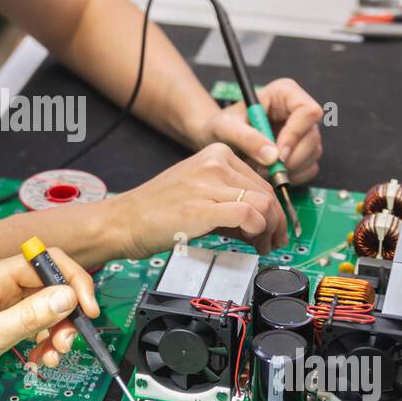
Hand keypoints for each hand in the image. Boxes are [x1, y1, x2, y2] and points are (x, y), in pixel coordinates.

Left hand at [0, 248, 98, 400]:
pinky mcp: (4, 319)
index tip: (87, 312)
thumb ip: (28, 317)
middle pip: (52, 285)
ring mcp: (2, 301)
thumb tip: (67, 296)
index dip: (73, 281)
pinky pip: (36, 323)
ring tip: (51, 359)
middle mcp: (0, 283)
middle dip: (67, 314)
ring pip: (48, 306)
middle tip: (66, 344)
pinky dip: (45, 342)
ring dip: (58, 332)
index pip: (48, 261)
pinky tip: (40, 360)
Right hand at [106, 143, 287, 258]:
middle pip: (267, 193)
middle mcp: (214, 163)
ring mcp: (207, 184)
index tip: (274, 228)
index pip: (262, 181)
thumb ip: (231, 201)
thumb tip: (263, 221)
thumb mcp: (200, 193)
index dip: (274, 209)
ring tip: (261, 246)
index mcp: (216, 154)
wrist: (124, 221)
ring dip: (269, 231)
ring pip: (264, 204)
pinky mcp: (202, 207)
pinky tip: (251, 243)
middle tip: (271, 243)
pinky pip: (249, 215)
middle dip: (276, 223)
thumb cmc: (157, 210)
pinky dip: (257, 232)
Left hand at [191, 78, 323, 184]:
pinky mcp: (303, 152)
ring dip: (288, 169)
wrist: (218, 139)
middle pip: (312, 137)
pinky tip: (269, 174)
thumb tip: (272, 156)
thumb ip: (246, 138)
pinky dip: (291, 177)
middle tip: (265, 170)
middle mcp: (298, 111)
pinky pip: (309, 169)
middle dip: (291, 158)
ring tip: (260, 170)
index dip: (296, 134)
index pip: (308, 111)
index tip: (277, 155)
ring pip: (312, 154)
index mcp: (284, 93)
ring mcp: (303, 132)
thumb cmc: (221, 126)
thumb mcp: (226, 127)